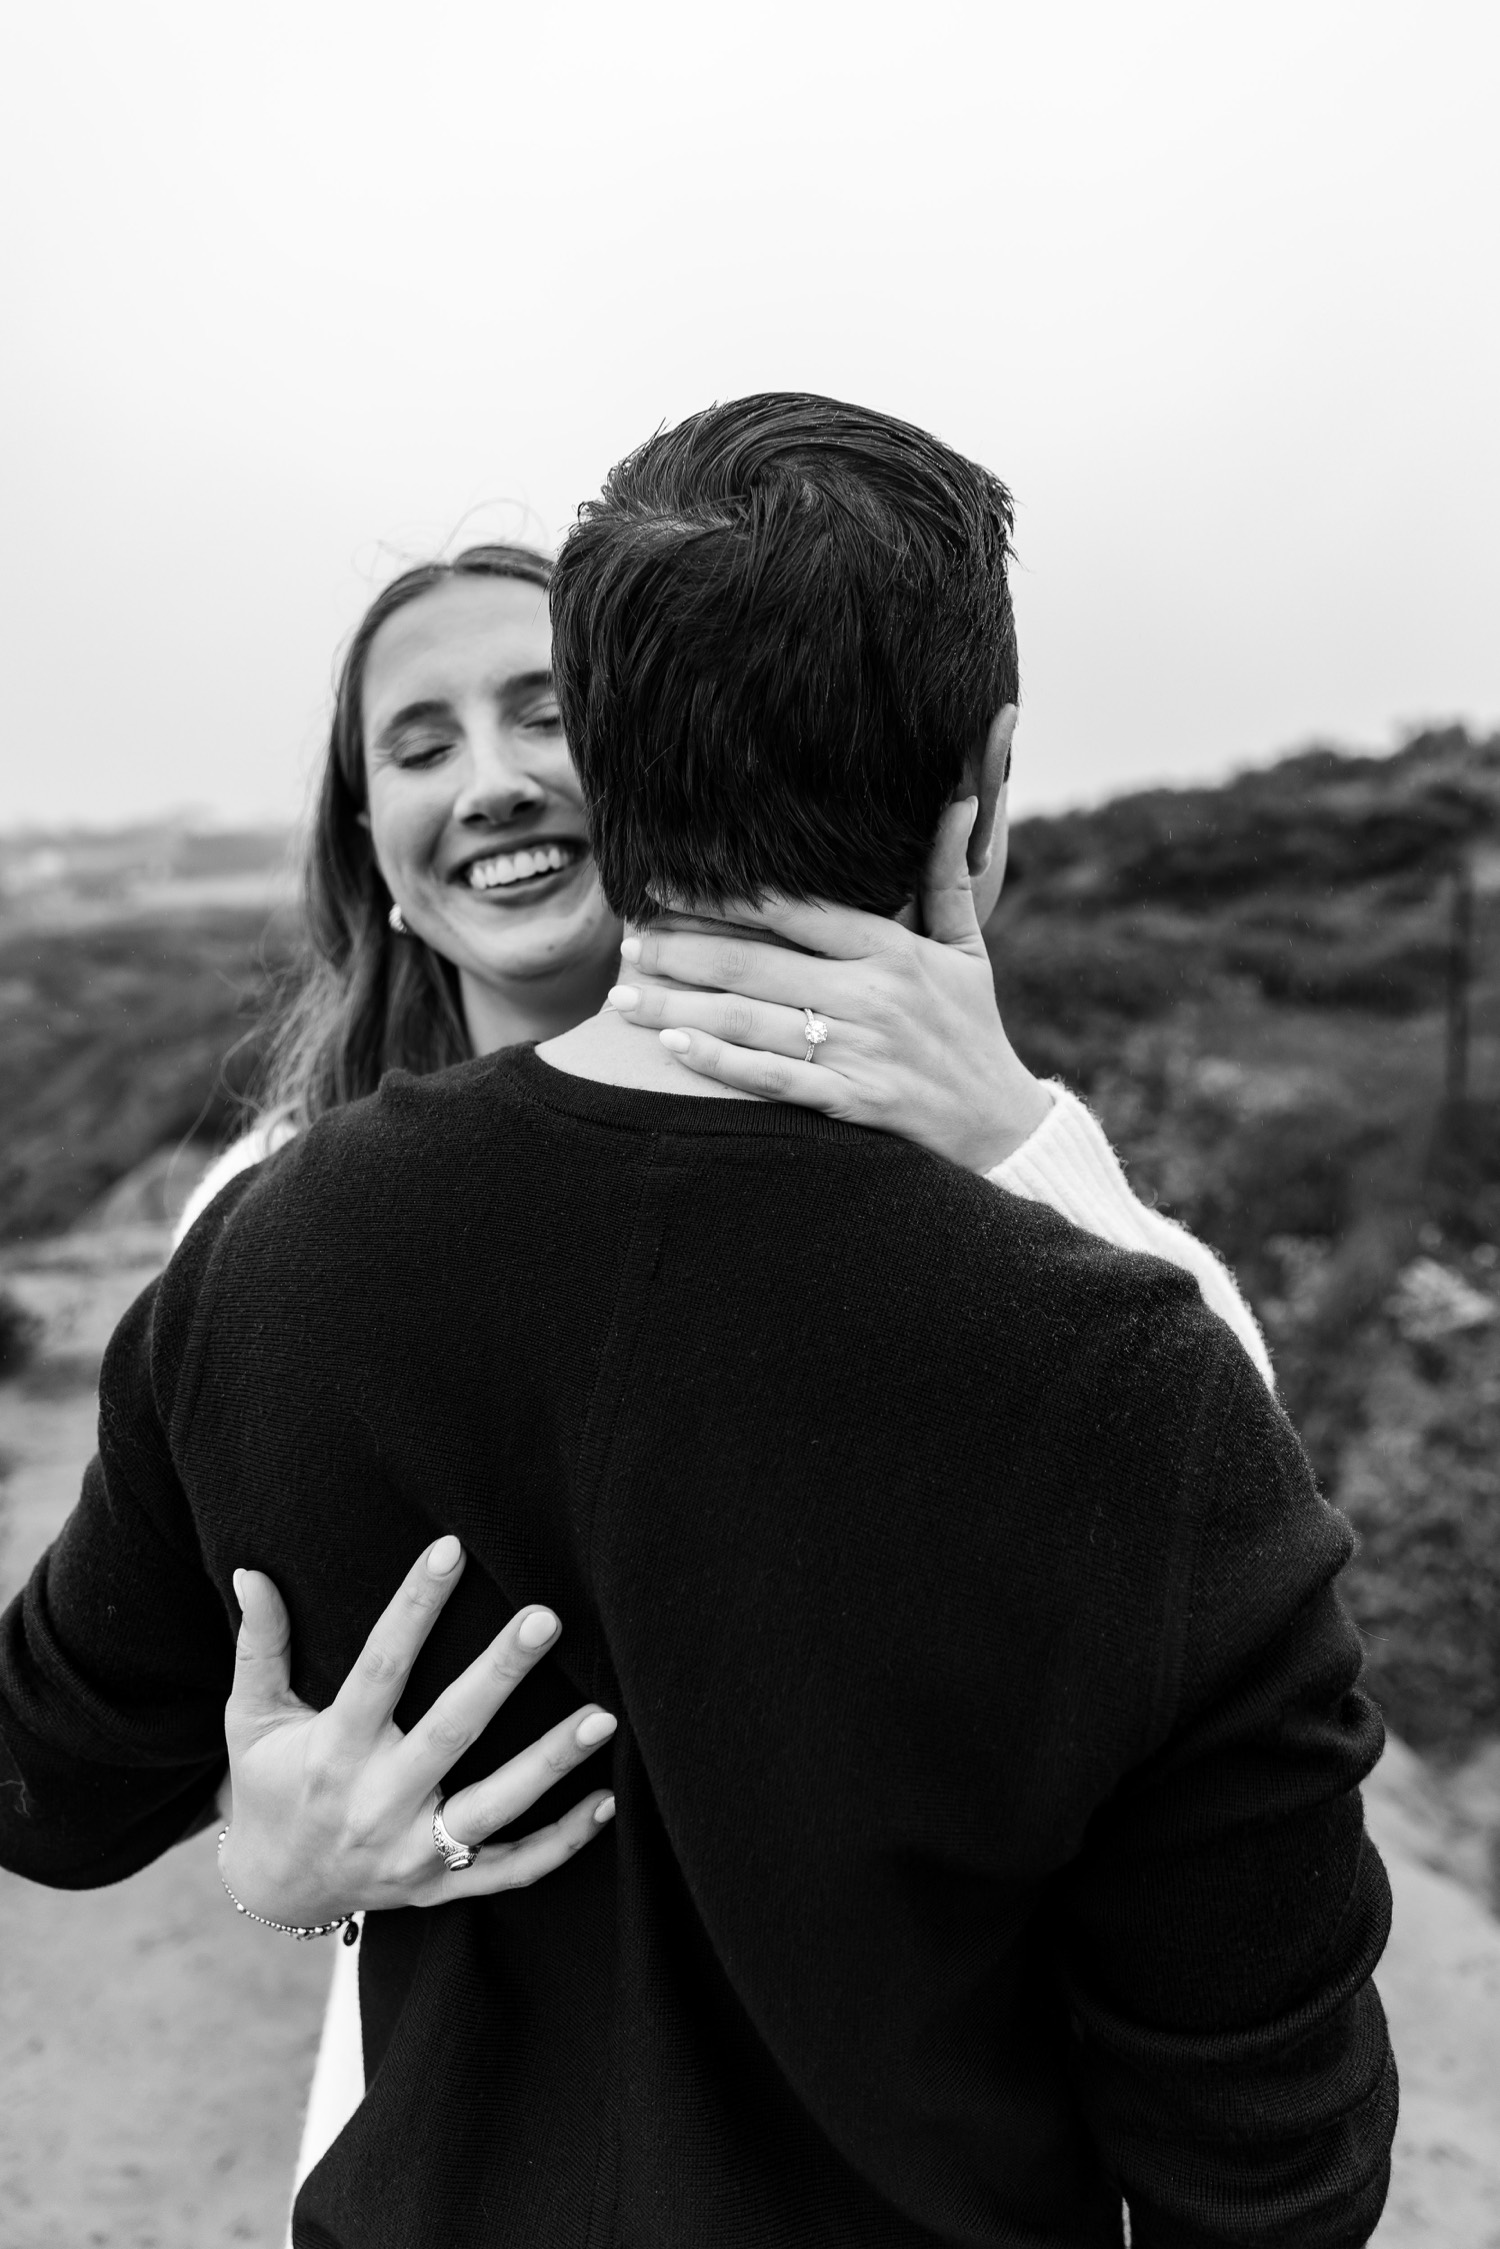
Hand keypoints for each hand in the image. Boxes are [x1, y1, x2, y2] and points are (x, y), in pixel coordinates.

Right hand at [219, 1537, 615, 1927]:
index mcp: (334, 1751)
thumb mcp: (251, 1718)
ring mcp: (413, 1853)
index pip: (379, 1668)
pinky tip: (608, 1800)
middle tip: (545, 1618)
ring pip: (493, 1810)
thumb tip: (250, 1571)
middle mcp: (376, 1803)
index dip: (413, 1607)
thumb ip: (260, 1646)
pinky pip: (512, 1872)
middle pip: (449, 1732)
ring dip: (549, 1765)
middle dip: (499, 1674)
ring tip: (602, 1717)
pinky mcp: (442, 1888)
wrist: (275, 1892)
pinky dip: (562, 1843)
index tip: (452, 1549)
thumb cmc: (270, 1785)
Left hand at [607, 799, 1053, 1173]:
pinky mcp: (853, 1101)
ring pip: (752, 1019)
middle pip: (756, 962)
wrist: (1003, 1127)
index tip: (664, 882)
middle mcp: (872, 994)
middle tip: (628, 938)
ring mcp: (861, 1050)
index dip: (722, 895)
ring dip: (679, 1005)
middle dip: (682, 949)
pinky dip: (719, 1063)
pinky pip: (773, 1078)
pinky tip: (671, 1047)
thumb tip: (958, 799)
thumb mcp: (967, 950)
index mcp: (892, 949)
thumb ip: (948, 877)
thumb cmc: (974, 1030)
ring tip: (622, 995)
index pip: (793, 910)